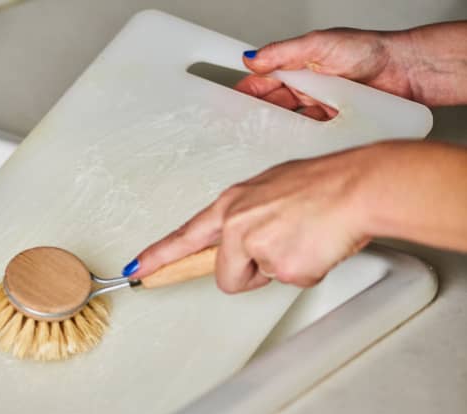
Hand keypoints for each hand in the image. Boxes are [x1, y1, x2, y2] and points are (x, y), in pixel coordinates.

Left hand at [123, 141, 466, 293]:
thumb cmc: (322, 185)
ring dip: (280, 269)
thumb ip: (249, 217)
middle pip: (225, 275)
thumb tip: (244, 242)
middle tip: (281, 246)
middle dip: (248, 274)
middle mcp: (235, 224)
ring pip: (259, 280)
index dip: (158, 257)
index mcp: (231, 205)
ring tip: (304, 238)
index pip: (184, 236)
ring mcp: (255, 245)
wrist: (358, 186)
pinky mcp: (280, 266)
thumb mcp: (270, 191)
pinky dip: (305, 271)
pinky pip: (290, 282)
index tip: (137, 270)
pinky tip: (316, 246)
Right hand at [235, 21, 466, 118]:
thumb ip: (283, 52)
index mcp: (299, 65)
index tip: (230, 102)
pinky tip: (295, 143)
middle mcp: (308, 86)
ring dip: (280, 129)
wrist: (408, 72)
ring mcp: (321, 106)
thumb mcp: (319, 44)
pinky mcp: (335, 123)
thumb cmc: (371, 51)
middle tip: (242, 126)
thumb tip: (252, 57)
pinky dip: (303, 139)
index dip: (247, 91)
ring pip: (291, 122)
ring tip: (265, 137)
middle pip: (274, 105)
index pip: (264, 80)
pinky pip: (313, 134)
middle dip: (258, 115)